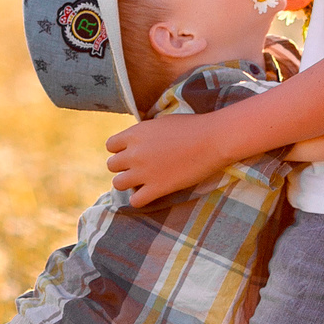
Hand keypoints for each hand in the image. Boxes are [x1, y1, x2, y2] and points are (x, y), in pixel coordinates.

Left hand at [105, 111, 228, 206]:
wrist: (212, 140)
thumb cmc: (192, 127)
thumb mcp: (161, 122)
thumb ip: (144, 132)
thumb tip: (136, 140)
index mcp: (135, 133)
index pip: (110, 146)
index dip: (120, 150)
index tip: (132, 152)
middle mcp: (134, 153)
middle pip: (112, 166)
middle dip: (123, 167)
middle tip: (139, 168)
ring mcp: (144, 172)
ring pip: (118, 184)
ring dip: (128, 183)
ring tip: (141, 182)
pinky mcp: (157, 188)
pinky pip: (135, 201)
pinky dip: (139, 200)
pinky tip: (149, 194)